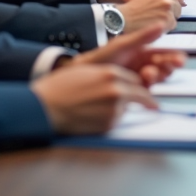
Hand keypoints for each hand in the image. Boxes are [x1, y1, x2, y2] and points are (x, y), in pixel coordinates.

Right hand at [32, 64, 155, 134]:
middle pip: (139, 93)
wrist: (43, 107)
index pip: (134, 78)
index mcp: (111, 73)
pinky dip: (111, 120)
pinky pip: (117, 121)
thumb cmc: (58, 88)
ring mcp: (113, 108)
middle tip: (151, 105)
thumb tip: (120, 80)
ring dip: (121, 109)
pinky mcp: (108, 124)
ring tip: (99, 108)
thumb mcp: (85, 70)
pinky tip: (95, 116)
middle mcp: (116, 89)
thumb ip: (106, 74)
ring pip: (127, 108)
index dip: (134, 84)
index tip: (139, 89)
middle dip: (143, 98)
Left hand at [70, 23, 185, 85]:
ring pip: (155, 80)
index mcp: (141, 53)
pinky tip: (144, 86)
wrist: (83, 76)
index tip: (181, 59)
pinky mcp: (131, 93)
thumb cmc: (100, 58)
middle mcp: (141, 66)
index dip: (173, 56)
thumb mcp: (123, 45)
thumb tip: (162, 24)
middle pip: (163, 67)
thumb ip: (143, 36)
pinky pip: (145, 93)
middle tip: (170, 66)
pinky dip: (148, 90)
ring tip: (148, 73)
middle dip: (168, 67)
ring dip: (156, 76)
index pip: (163, 54)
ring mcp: (137, 80)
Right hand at [118, 0, 188, 35]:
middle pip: (179, 6)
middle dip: (172, 11)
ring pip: (176, 16)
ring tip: (154, 20)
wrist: (123, 20)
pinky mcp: (167, 21)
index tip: (174, 3)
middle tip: (158, 15)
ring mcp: (168, 10)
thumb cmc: (132, 10)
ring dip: (168, 20)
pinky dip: (165, 28)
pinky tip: (154, 26)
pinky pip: (172, 26)